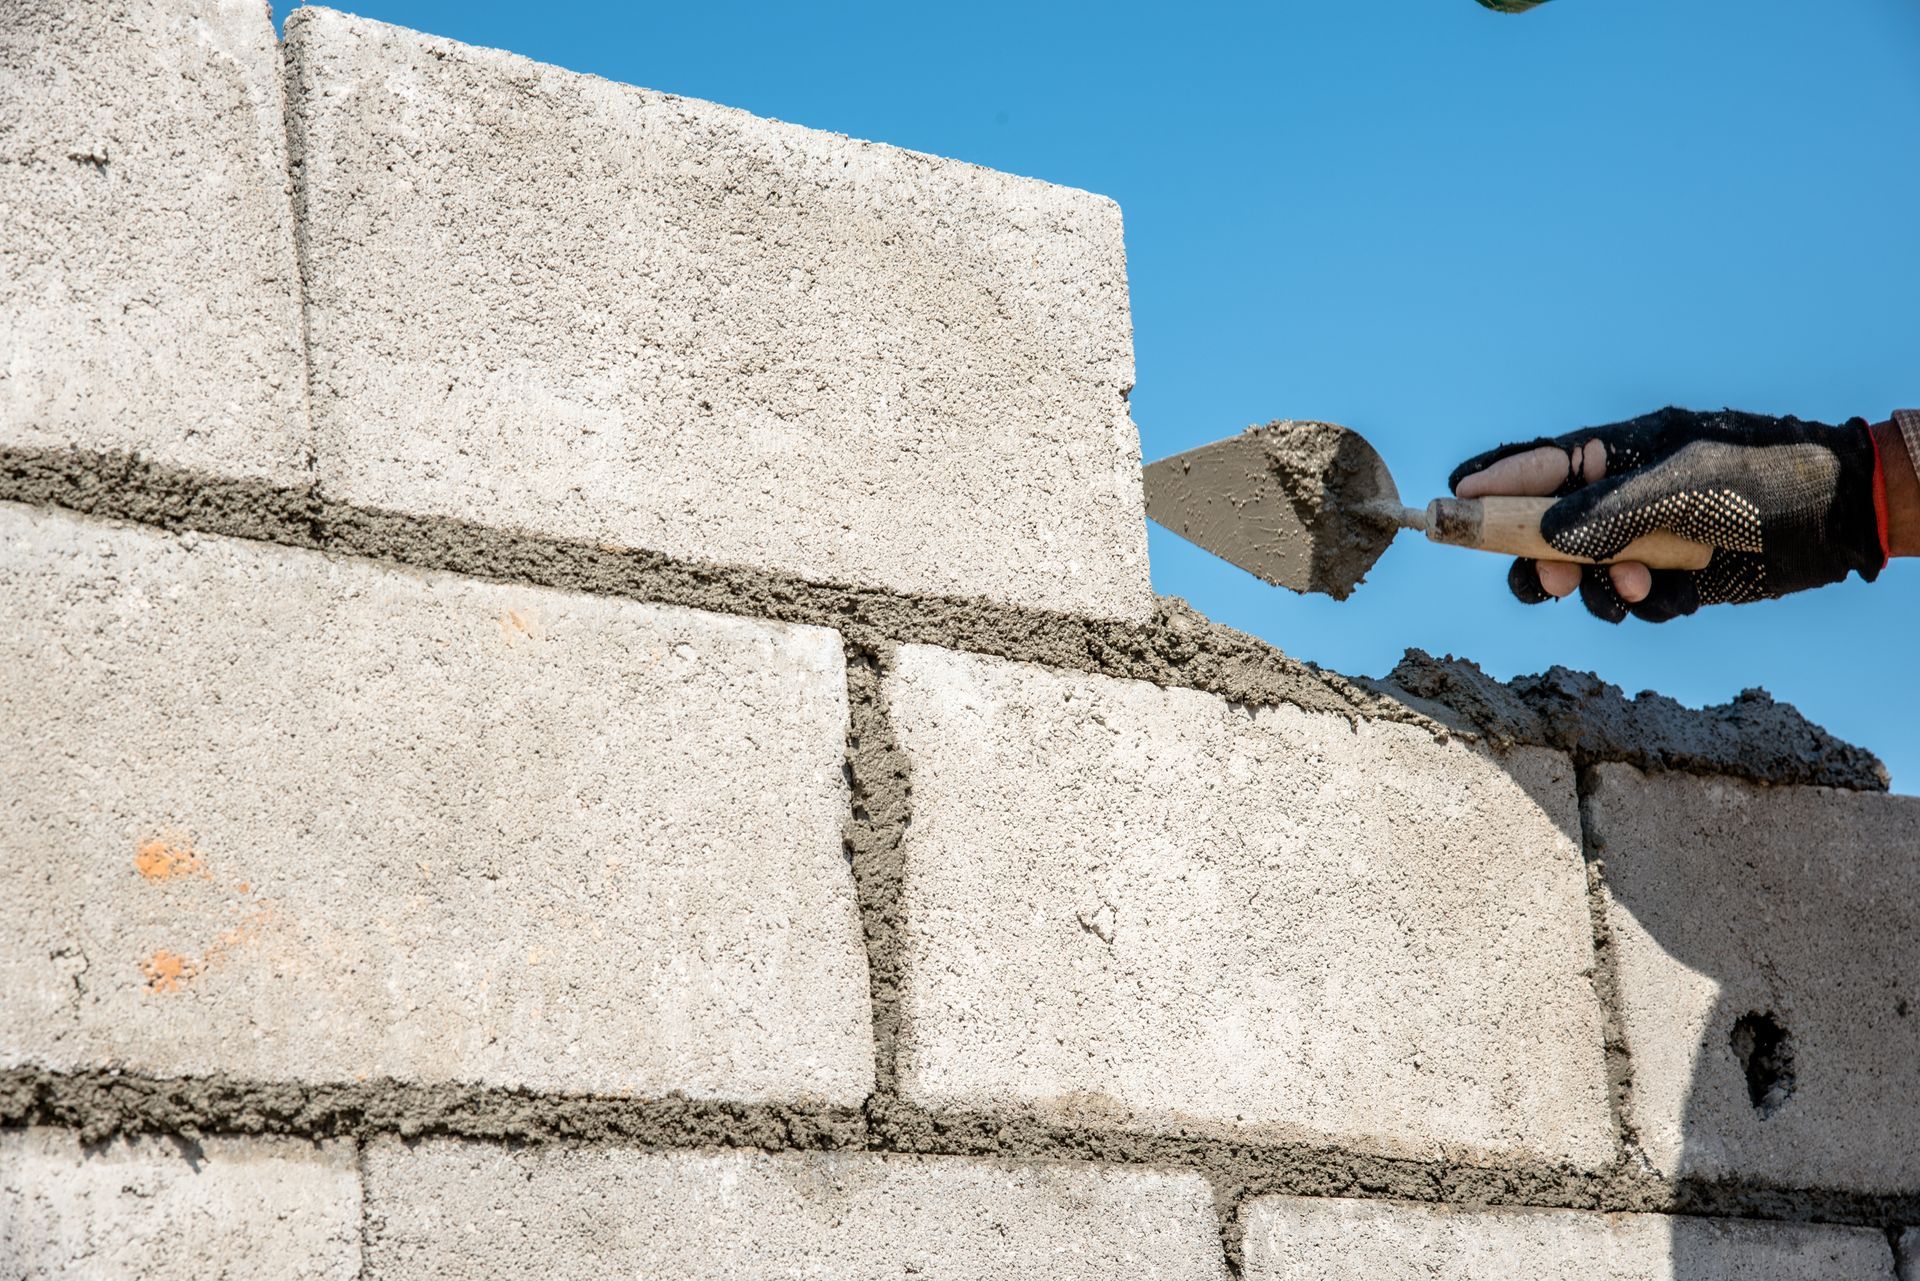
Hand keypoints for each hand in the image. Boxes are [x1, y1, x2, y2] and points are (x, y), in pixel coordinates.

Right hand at [1448, 407, 1886, 622]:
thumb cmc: (1763, 478)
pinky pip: (1630, 601)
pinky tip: (1672, 590)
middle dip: (1537, 558)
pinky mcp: (1672, 576)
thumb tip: (1545, 537)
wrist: (1841, 516)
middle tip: (1550, 580)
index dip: (1490, 482)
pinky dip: (1644, 604)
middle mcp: (1620, 497)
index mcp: (1615, 454)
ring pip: (1581, 574)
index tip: (1452, 498)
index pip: (1535, 465)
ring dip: (1595, 588)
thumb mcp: (1681, 486)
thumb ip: (1607, 511)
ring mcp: (1644, 537)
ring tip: (1634, 586)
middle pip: (1542, 531)